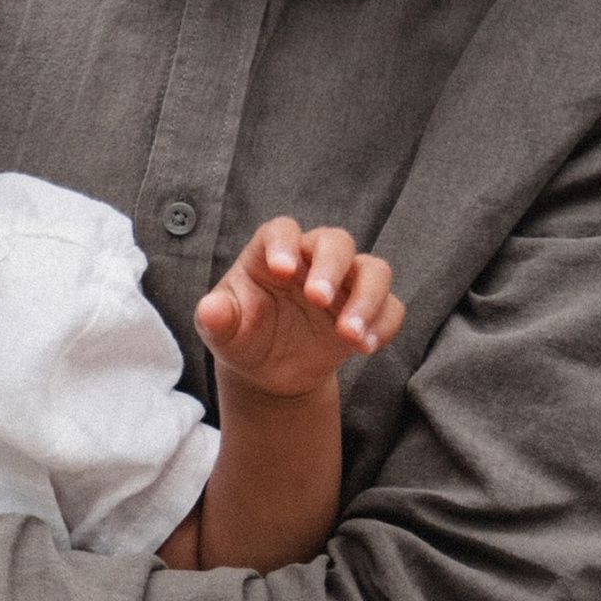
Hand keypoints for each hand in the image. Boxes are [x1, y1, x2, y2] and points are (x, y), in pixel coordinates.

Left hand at [195, 217, 400, 397]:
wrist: (267, 370)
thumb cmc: (241, 336)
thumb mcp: (221, 332)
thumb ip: (216, 318)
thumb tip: (210, 310)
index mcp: (271, 252)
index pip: (282, 230)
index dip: (284, 243)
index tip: (281, 269)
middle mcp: (313, 260)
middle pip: (336, 241)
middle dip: (331, 266)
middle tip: (317, 298)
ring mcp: (344, 283)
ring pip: (374, 270)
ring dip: (367, 298)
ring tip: (349, 335)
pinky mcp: (366, 310)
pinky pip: (390, 307)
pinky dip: (383, 325)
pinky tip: (364, 347)